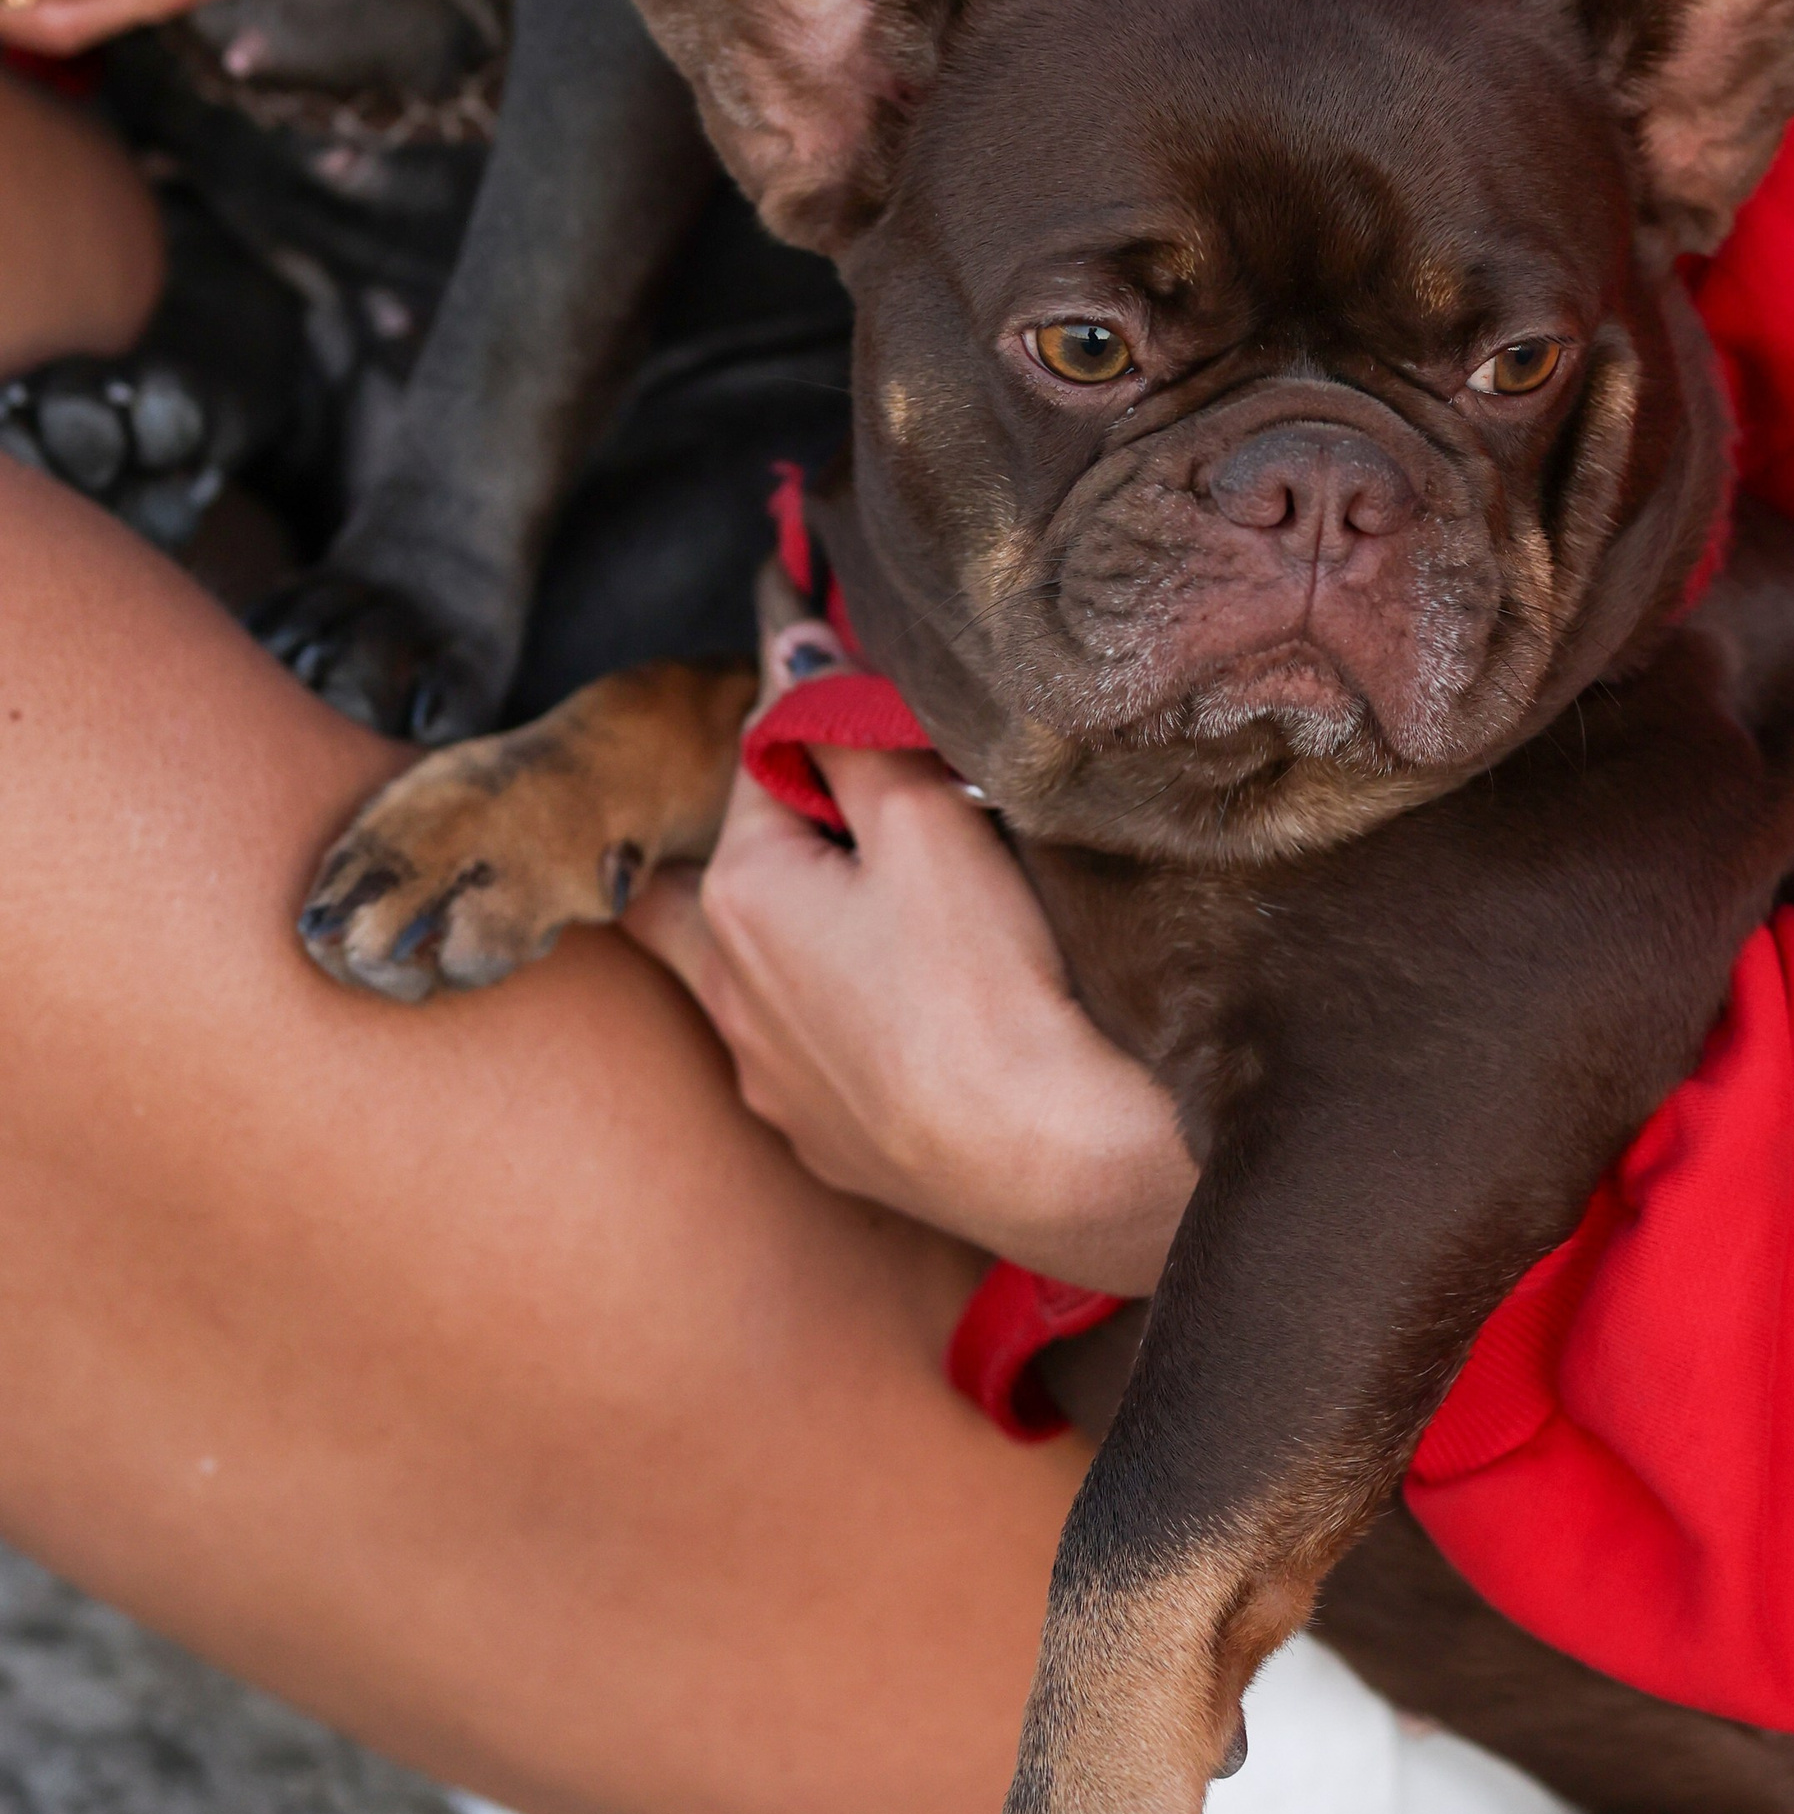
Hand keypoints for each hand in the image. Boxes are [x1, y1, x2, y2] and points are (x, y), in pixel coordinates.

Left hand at [625, 631, 1197, 1295]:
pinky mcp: (825, 1143)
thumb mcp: (923, 823)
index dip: (812, 720)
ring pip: (756, 976)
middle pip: (721, 878)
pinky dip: (838, 1018)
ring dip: (799, 933)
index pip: (758, 765)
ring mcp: (773, 1080)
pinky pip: (808, 1055)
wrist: (1053, 1164)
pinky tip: (904, 1016)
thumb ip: (845, 730)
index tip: (847, 679)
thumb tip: (790, 649)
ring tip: (881, 911)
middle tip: (840, 813)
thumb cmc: (987, 987)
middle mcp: (728, 995)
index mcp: (737, 899)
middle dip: (768, 838)